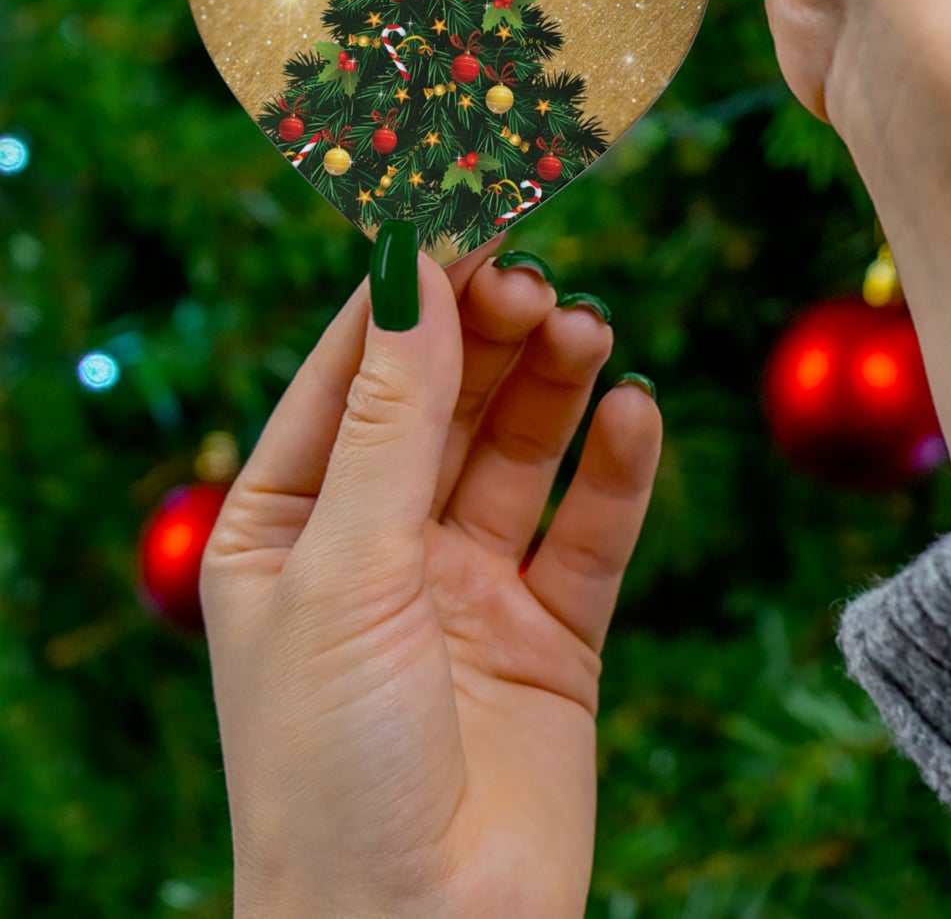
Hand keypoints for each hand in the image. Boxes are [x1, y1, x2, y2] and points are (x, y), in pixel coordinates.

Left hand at [201, 239, 660, 918]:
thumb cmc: (331, 768)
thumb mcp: (346, 569)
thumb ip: (391, 417)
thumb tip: (412, 267)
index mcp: (288, 525)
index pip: (352, 372)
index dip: (408, 291)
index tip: (464, 209)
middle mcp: (379, 545)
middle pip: (446, 399)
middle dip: (489, 334)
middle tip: (536, 280)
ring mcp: (469, 586)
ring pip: (521, 450)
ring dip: (554, 384)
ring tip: (586, 330)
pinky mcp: (552, 632)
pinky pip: (591, 528)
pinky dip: (617, 468)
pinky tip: (635, 414)